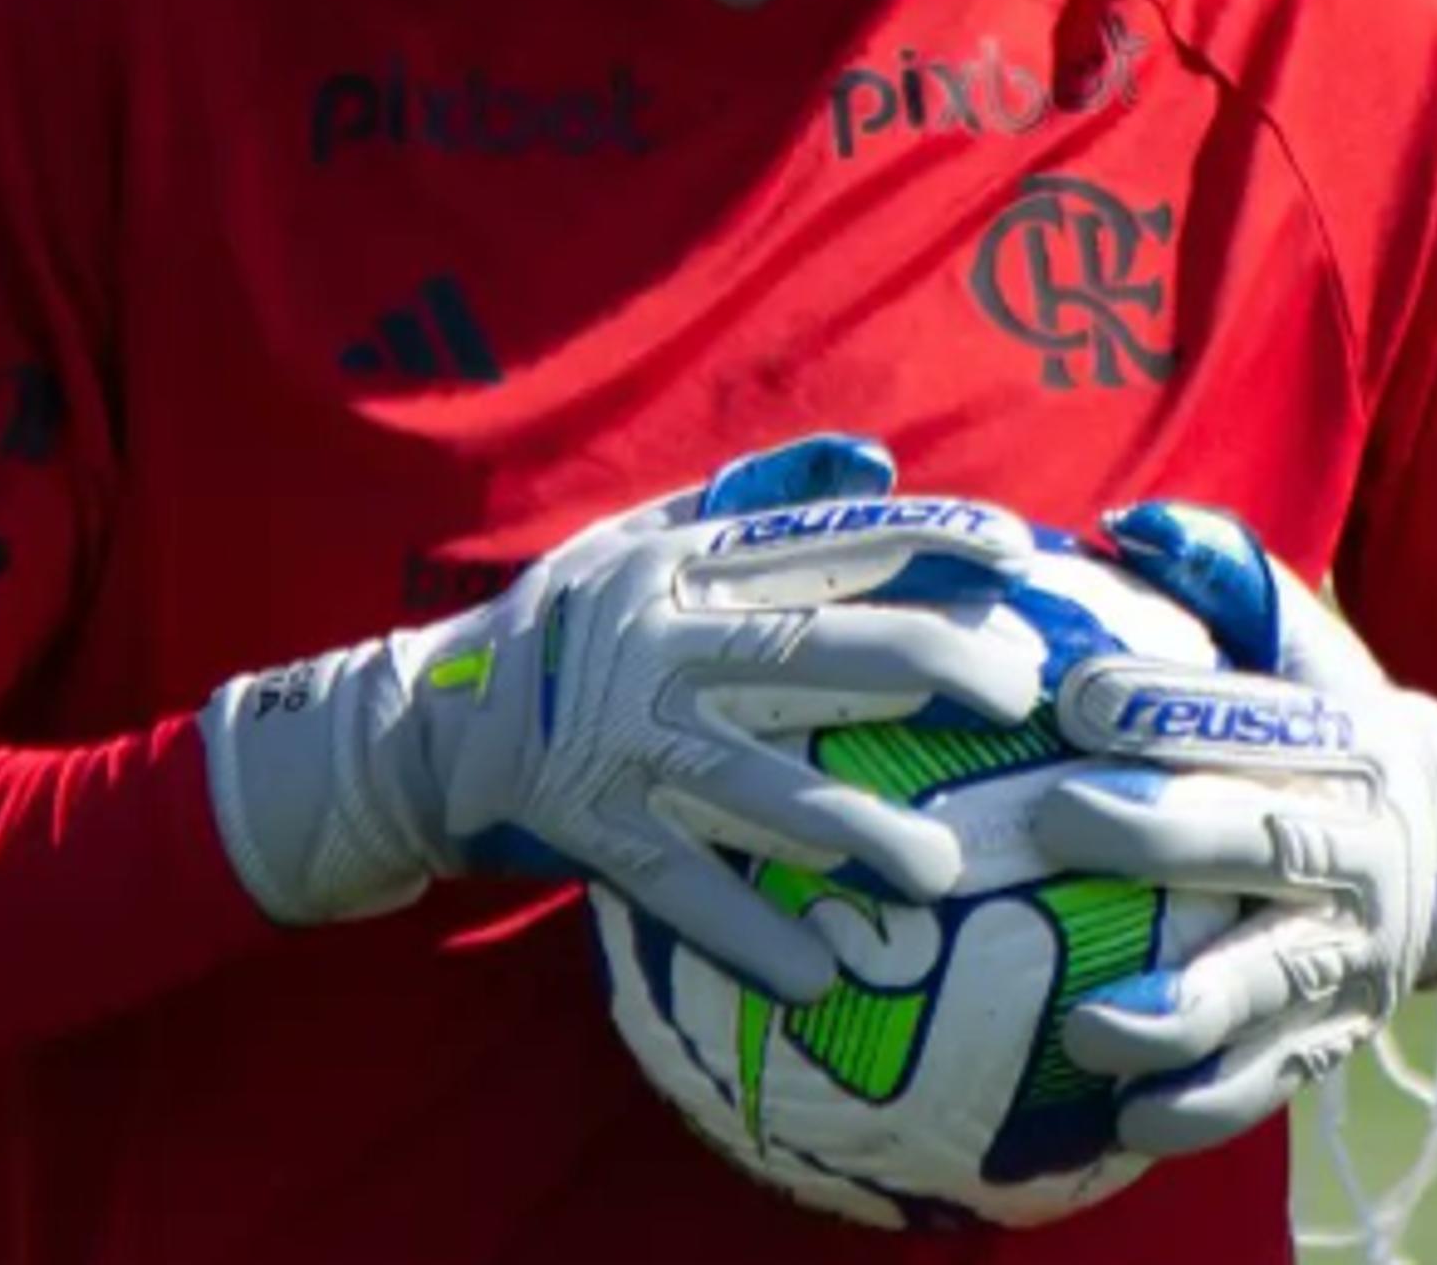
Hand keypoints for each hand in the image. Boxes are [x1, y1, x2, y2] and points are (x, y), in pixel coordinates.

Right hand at [199, 434, 1047, 1001]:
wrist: (418, 726)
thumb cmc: (563, 626)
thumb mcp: (639, 539)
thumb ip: (753, 498)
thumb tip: (873, 462)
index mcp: (672, 566)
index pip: (817, 544)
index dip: (922, 541)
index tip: (1018, 551)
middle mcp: (650, 645)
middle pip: (802, 652)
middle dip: (919, 666)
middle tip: (1018, 692)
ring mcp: (619, 743)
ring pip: (752, 785)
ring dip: (849, 828)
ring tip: (937, 869)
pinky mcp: (590, 830)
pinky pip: (679, 889)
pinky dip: (746, 935)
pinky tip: (816, 976)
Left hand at [1034, 500, 1436, 1154]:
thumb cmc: (1350, 738)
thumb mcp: (1316, 652)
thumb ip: (1230, 580)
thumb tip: (1127, 523)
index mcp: (1348, 743)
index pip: (1259, 718)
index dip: (1172, 705)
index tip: (1076, 694)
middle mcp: (1361, 847)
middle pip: (1263, 841)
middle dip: (1161, 834)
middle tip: (1056, 819)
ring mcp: (1356, 950)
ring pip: (1273, 980)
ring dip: (1185, 1004)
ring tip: (1092, 1021)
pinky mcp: (1340, 1032)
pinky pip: (1274, 1080)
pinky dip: (1205, 1104)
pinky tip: (1126, 1118)